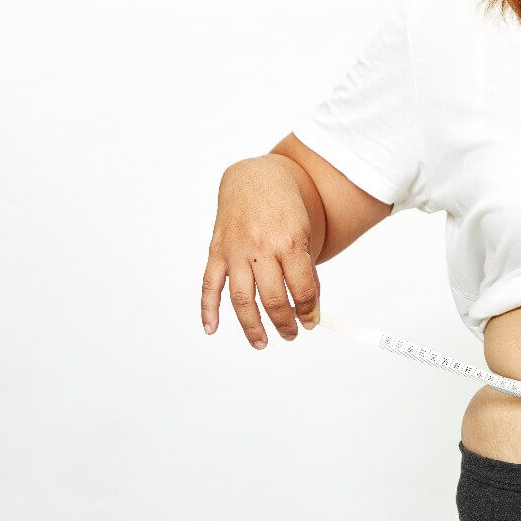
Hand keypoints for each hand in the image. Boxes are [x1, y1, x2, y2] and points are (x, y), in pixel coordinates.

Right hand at [202, 156, 319, 347]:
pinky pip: (210, 284)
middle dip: (284, 323)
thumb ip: (305, 270)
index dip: (309, 311)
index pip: (302, 289)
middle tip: (291, 335)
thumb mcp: (305, 234)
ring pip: (241, 299)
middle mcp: (261, 247)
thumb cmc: (284, 208)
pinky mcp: (217, 250)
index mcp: (289, 241)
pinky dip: (208, 309)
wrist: (254, 178)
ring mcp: (235, 249)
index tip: (312, 322)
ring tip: (262, 342)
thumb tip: (310, 308)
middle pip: (272, 299)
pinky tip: (212, 329)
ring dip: (252, 326)